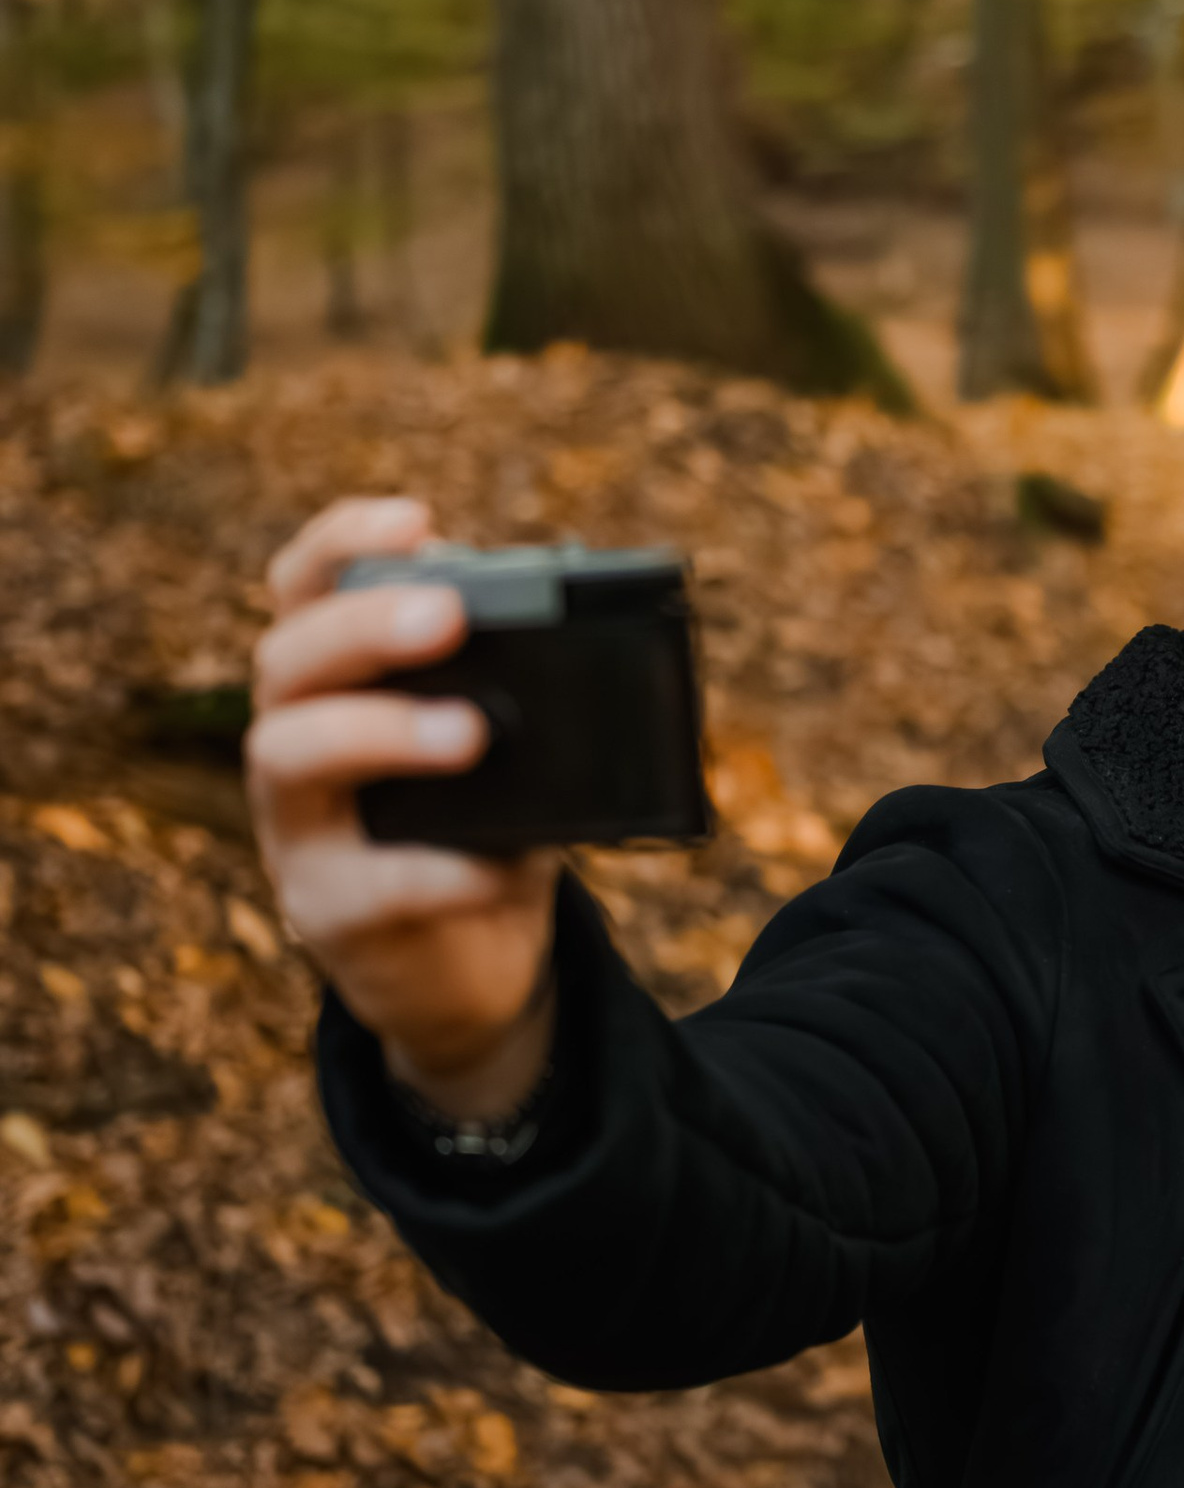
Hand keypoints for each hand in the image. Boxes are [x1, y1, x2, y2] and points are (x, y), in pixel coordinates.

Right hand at [246, 495, 558, 1115]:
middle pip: (285, 660)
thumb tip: (593, 643)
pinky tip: (493, 866)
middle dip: (363, 626)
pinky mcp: (323, 913)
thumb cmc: (488, 830)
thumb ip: (530, 697)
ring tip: (472, 733)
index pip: (305, 589)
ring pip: (288, 757)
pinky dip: (434, 872)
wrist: (475, 969)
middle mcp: (293, 742)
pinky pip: (362, 887)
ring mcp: (297, 830)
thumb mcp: (516, 753)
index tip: (417, 518)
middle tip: (448, 614)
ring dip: (381, 732)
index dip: (343, 542)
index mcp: (335, 684)